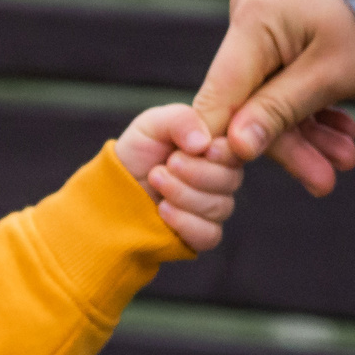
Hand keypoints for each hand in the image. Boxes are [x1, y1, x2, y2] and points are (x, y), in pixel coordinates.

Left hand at [114, 104, 245, 254]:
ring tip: (156, 182)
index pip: (239, 151)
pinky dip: (184, 222)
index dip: (224, 152)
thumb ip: (180, 120)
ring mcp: (213, 208)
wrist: (115, 190)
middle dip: (194, 172)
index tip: (203, 149)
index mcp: (216, 148)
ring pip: (219, 207)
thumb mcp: (152, 124)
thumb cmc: (138, 153)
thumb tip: (203, 143)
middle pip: (231, 180)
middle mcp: (221, 178)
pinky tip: (163, 210)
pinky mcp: (201, 235)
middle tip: (164, 166)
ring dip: (182, 194)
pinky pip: (209, 234)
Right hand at [190, 0, 354, 196]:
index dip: (223, 141)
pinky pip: (283, 78)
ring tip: (344, 161)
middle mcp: (247, 14)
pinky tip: (340, 134)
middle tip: (323, 182)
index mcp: (253, 18)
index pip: (221, 94)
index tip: (231, 181)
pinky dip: (310, 107)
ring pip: (270, 93)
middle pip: (249, 98)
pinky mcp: (278, 31)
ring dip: (307, 131)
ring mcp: (262, 22)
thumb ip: (277, 112)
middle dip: (289, 143)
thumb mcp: (329, 76)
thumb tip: (234, 149)